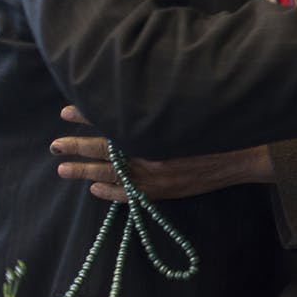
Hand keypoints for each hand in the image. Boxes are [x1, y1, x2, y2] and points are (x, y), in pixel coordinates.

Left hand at [52, 105, 274, 201]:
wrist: (242, 155)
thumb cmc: (215, 127)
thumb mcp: (184, 110)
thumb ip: (156, 108)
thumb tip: (126, 99)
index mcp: (152, 131)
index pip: (110, 121)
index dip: (88, 116)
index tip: (67, 111)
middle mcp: (149, 154)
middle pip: (104, 150)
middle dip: (77, 146)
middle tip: (54, 145)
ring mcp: (153, 177)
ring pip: (109, 175)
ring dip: (84, 172)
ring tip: (62, 169)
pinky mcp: (162, 192)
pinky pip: (128, 196)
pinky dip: (109, 194)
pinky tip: (95, 190)